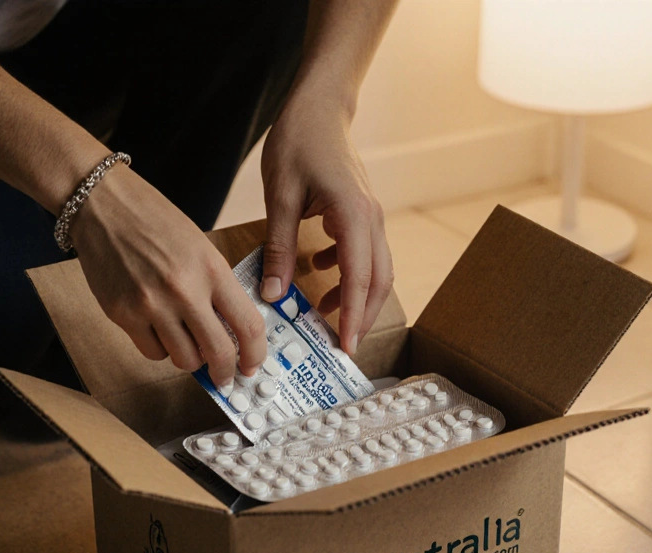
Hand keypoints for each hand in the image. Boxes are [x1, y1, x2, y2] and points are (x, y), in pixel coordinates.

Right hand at [72, 165, 264, 390]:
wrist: (103, 204)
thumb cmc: (154, 221)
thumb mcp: (201, 247)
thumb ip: (217, 288)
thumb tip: (232, 332)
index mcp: (212, 269)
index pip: (247, 324)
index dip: (255, 353)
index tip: (253, 365)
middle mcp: (184, 290)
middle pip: (218, 353)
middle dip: (225, 372)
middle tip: (224, 376)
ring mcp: (151, 305)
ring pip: (184, 360)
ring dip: (191, 359)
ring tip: (187, 343)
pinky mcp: (122, 315)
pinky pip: (152, 352)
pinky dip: (160, 349)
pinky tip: (158, 329)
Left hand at [260, 93, 393, 354]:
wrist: (320, 106)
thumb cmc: (300, 141)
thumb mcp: (280, 195)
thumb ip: (278, 247)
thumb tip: (273, 294)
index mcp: (354, 217)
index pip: (360, 279)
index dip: (354, 318)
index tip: (347, 348)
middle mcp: (372, 219)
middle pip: (377, 281)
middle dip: (362, 317)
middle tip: (341, 347)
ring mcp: (371, 216)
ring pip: (374, 270)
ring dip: (354, 296)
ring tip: (324, 314)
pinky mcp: (362, 213)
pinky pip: (363, 253)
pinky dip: (346, 271)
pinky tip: (316, 270)